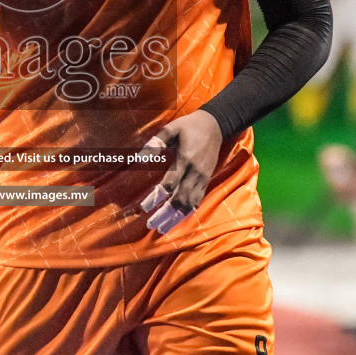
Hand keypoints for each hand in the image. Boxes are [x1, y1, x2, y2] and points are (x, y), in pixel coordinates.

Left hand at [138, 110, 222, 233]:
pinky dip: (188, 212)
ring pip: (190, 204)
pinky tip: (178, 219)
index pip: (169, 185)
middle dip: (165, 214)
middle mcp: (195, 172)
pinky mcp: (206, 180)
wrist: (215, 126)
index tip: (144, 207)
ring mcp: (203, 178)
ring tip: (163, 228)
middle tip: (151, 225)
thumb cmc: (188, 127)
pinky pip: (198, 200)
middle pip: (180, 199)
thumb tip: (139, 158)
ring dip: (176, 218)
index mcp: (185, 160)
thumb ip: (157, 142)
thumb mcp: (171, 129)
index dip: (156, 197)